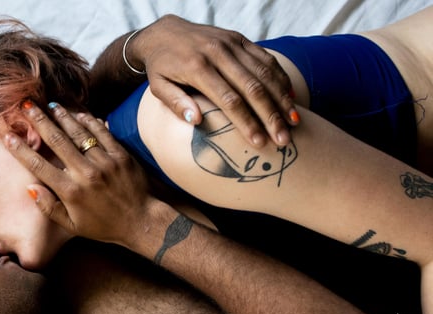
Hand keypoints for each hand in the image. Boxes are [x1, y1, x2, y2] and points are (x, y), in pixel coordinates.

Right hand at [5, 102, 162, 249]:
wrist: (142, 222)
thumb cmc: (104, 226)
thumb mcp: (72, 226)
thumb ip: (49, 207)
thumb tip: (30, 187)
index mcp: (70, 192)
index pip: (39, 166)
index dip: (21, 149)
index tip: (8, 136)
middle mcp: (85, 174)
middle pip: (57, 141)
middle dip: (39, 121)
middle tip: (27, 107)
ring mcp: (104, 162)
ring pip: (78, 132)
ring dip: (62, 116)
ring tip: (50, 105)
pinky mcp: (121, 155)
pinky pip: (102, 133)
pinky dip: (89, 121)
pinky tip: (78, 114)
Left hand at [127, 15, 297, 146]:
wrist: (164, 33)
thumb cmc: (161, 67)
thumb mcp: (158, 87)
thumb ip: (176, 103)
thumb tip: (196, 122)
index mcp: (197, 68)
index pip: (229, 100)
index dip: (247, 123)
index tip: (259, 142)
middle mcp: (218, 53)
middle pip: (252, 88)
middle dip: (271, 116)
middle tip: (283, 139)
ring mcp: (231, 43)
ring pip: (264, 72)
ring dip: (281, 98)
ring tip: (293, 122)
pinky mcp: (239, 38)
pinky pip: (265, 58)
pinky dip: (280, 77)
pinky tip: (291, 97)